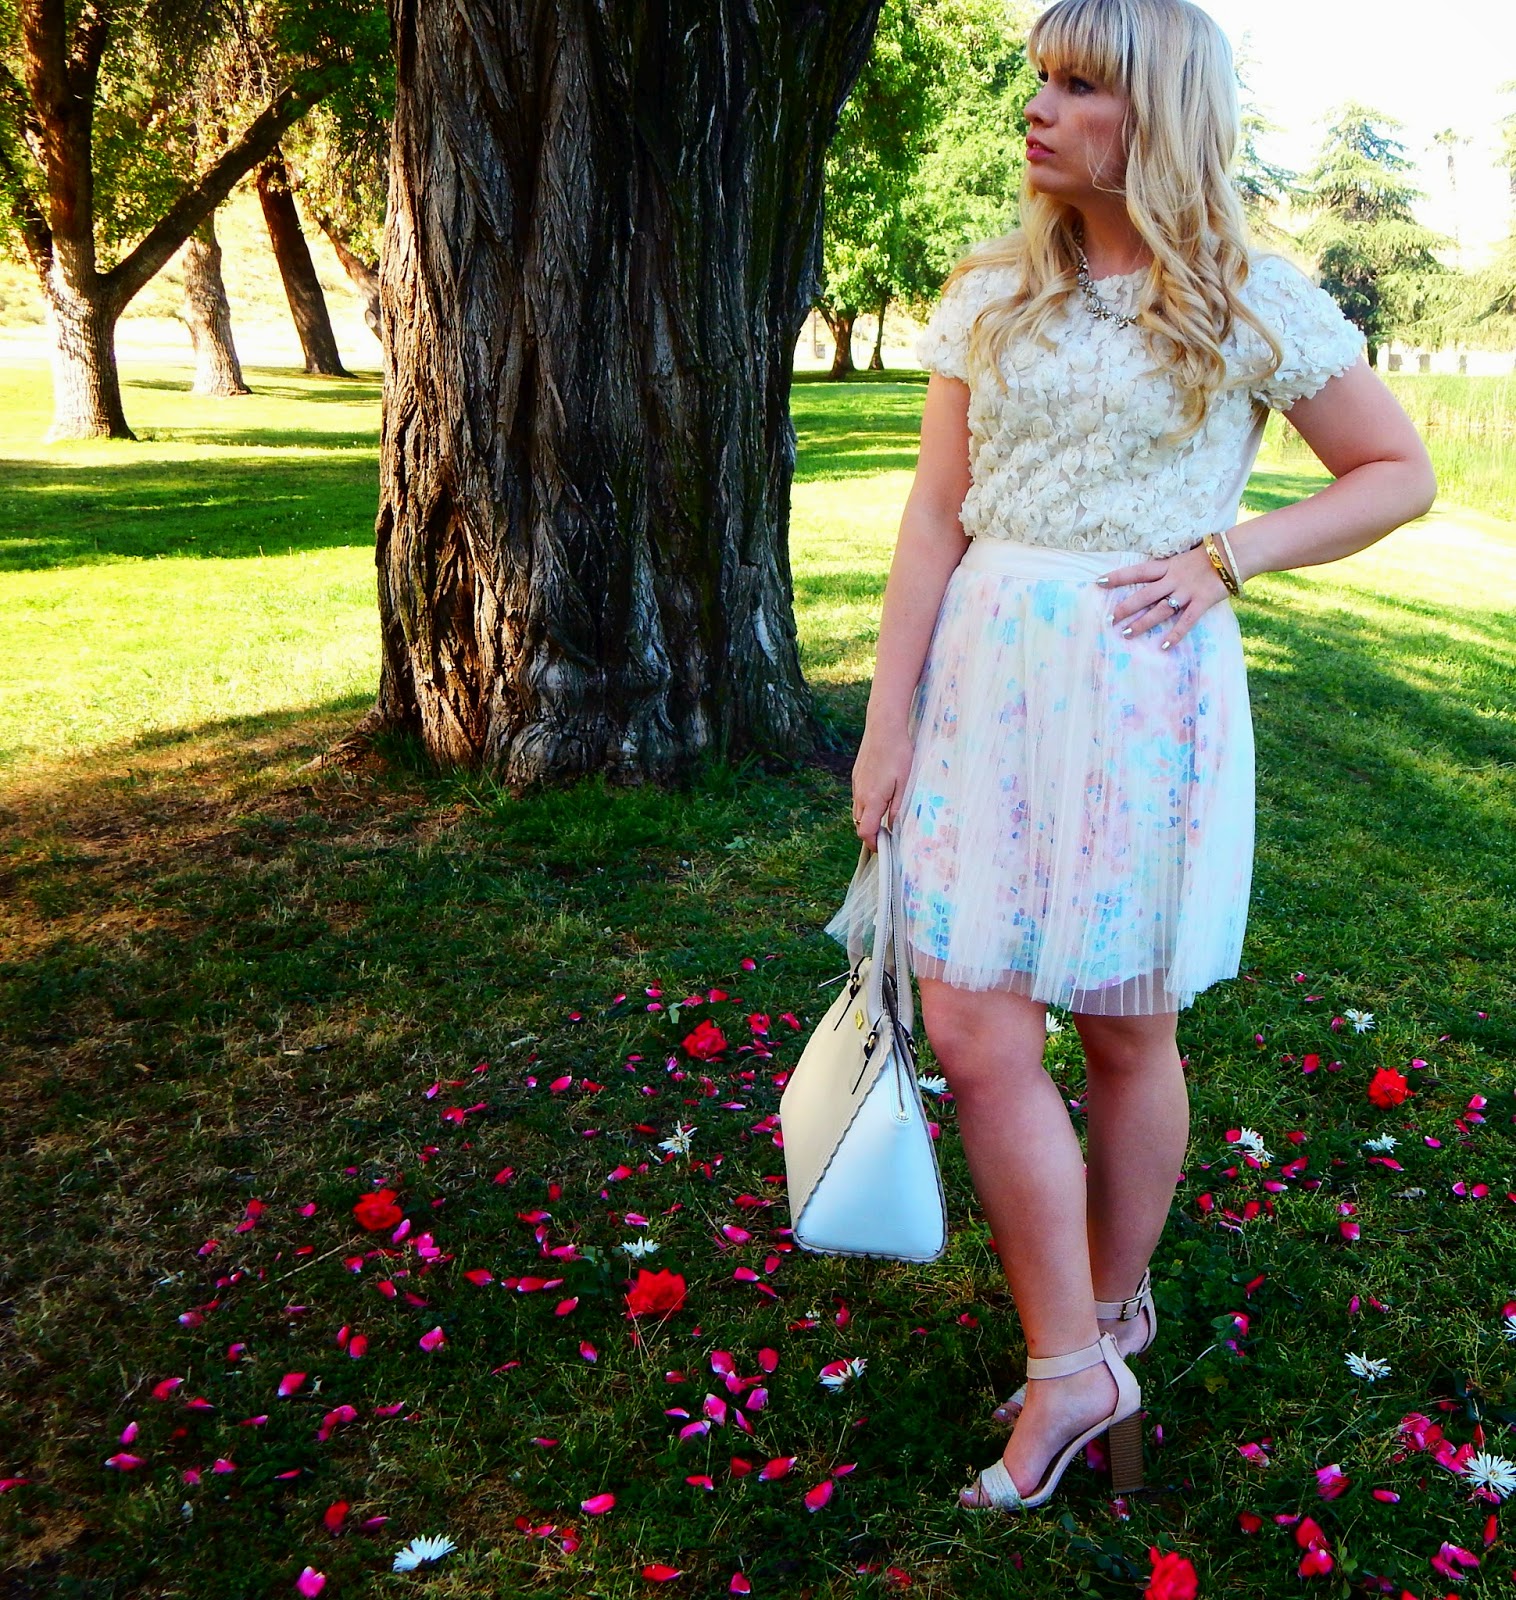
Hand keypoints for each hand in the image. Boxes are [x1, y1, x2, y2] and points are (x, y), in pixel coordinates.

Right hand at [850, 722, 914, 852]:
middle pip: (859, 825)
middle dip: (871, 833)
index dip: (873, 844)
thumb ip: (897, 807)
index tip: (883, 847)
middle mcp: (860, 795)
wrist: (883, 727)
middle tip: (887, 835)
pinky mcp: (856, 776)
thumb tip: (893, 826)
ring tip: (885, 818)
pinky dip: (866, 806)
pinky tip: (880, 798)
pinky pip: (858, 798)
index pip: (866, 832)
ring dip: (868, 820)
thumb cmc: (898, 753)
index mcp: (873, 799)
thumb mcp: (905, 783)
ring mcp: (857, 785)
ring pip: (857, 812)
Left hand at [1099, 540, 1230, 649]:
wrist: (1233, 554)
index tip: (1098, 582)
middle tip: (1110, 619)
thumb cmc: (1206, 555)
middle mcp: (1173, 579)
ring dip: (1143, 623)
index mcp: (1167, 566)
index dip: (1118, 577)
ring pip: (1160, 610)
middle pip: (1144, 595)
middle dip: (1126, 608)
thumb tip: (1149, 576)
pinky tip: (1164, 646)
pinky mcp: (1201, 602)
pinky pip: (1186, 621)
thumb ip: (1166, 568)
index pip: (1137, 571)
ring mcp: (1187, 592)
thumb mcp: (1181, 557)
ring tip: (1126, 634)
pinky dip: (1176, 634)